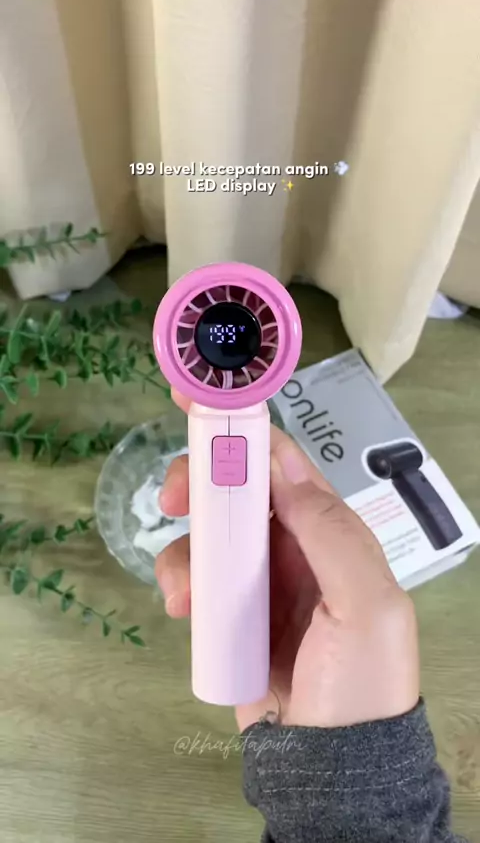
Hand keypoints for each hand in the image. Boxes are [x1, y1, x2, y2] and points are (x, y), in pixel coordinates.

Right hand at [156, 390, 419, 731]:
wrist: (330, 765)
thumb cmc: (360, 680)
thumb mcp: (367, 603)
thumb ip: (331, 531)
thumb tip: (280, 464)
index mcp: (328, 530)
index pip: (283, 464)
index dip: (243, 429)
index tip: (197, 406)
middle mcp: (290, 544)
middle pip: (234, 489)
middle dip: (199, 485)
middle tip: (170, 498)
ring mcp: (255, 578)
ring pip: (205, 532)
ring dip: (184, 549)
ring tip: (184, 596)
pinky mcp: (227, 611)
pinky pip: (192, 577)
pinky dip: (178, 583)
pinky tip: (182, 612)